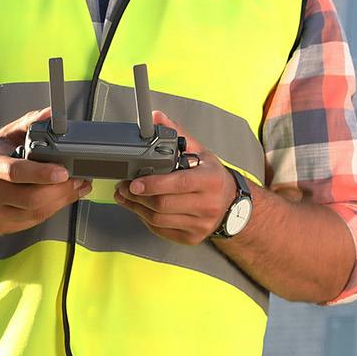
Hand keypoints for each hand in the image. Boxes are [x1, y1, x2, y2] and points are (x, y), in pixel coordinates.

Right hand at [0, 107, 91, 235]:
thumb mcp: (6, 135)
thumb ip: (29, 122)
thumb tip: (52, 113)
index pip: (15, 172)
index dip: (41, 173)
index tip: (63, 171)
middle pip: (30, 198)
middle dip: (60, 189)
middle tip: (79, 178)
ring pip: (34, 213)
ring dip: (61, 201)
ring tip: (77, 186)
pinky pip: (32, 221)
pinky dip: (52, 210)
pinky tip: (62, 198)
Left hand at [114, 111, 236, 245]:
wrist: (232, 205)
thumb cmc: (213, 177)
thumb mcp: (200, 152)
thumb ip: (177, 134)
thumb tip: (157, 118)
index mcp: (211, 180)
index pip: (178, 183)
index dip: (153, 184)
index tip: (134, 182)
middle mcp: (208, 204)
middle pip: (163, 204)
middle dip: (138, 196)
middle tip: (124, 187)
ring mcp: (200, 224)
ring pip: (159, 219)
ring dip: (137, 208)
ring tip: (127, 197)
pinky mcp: (191, 237)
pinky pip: (161, 230)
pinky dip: (146, 219)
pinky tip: (140, 208)